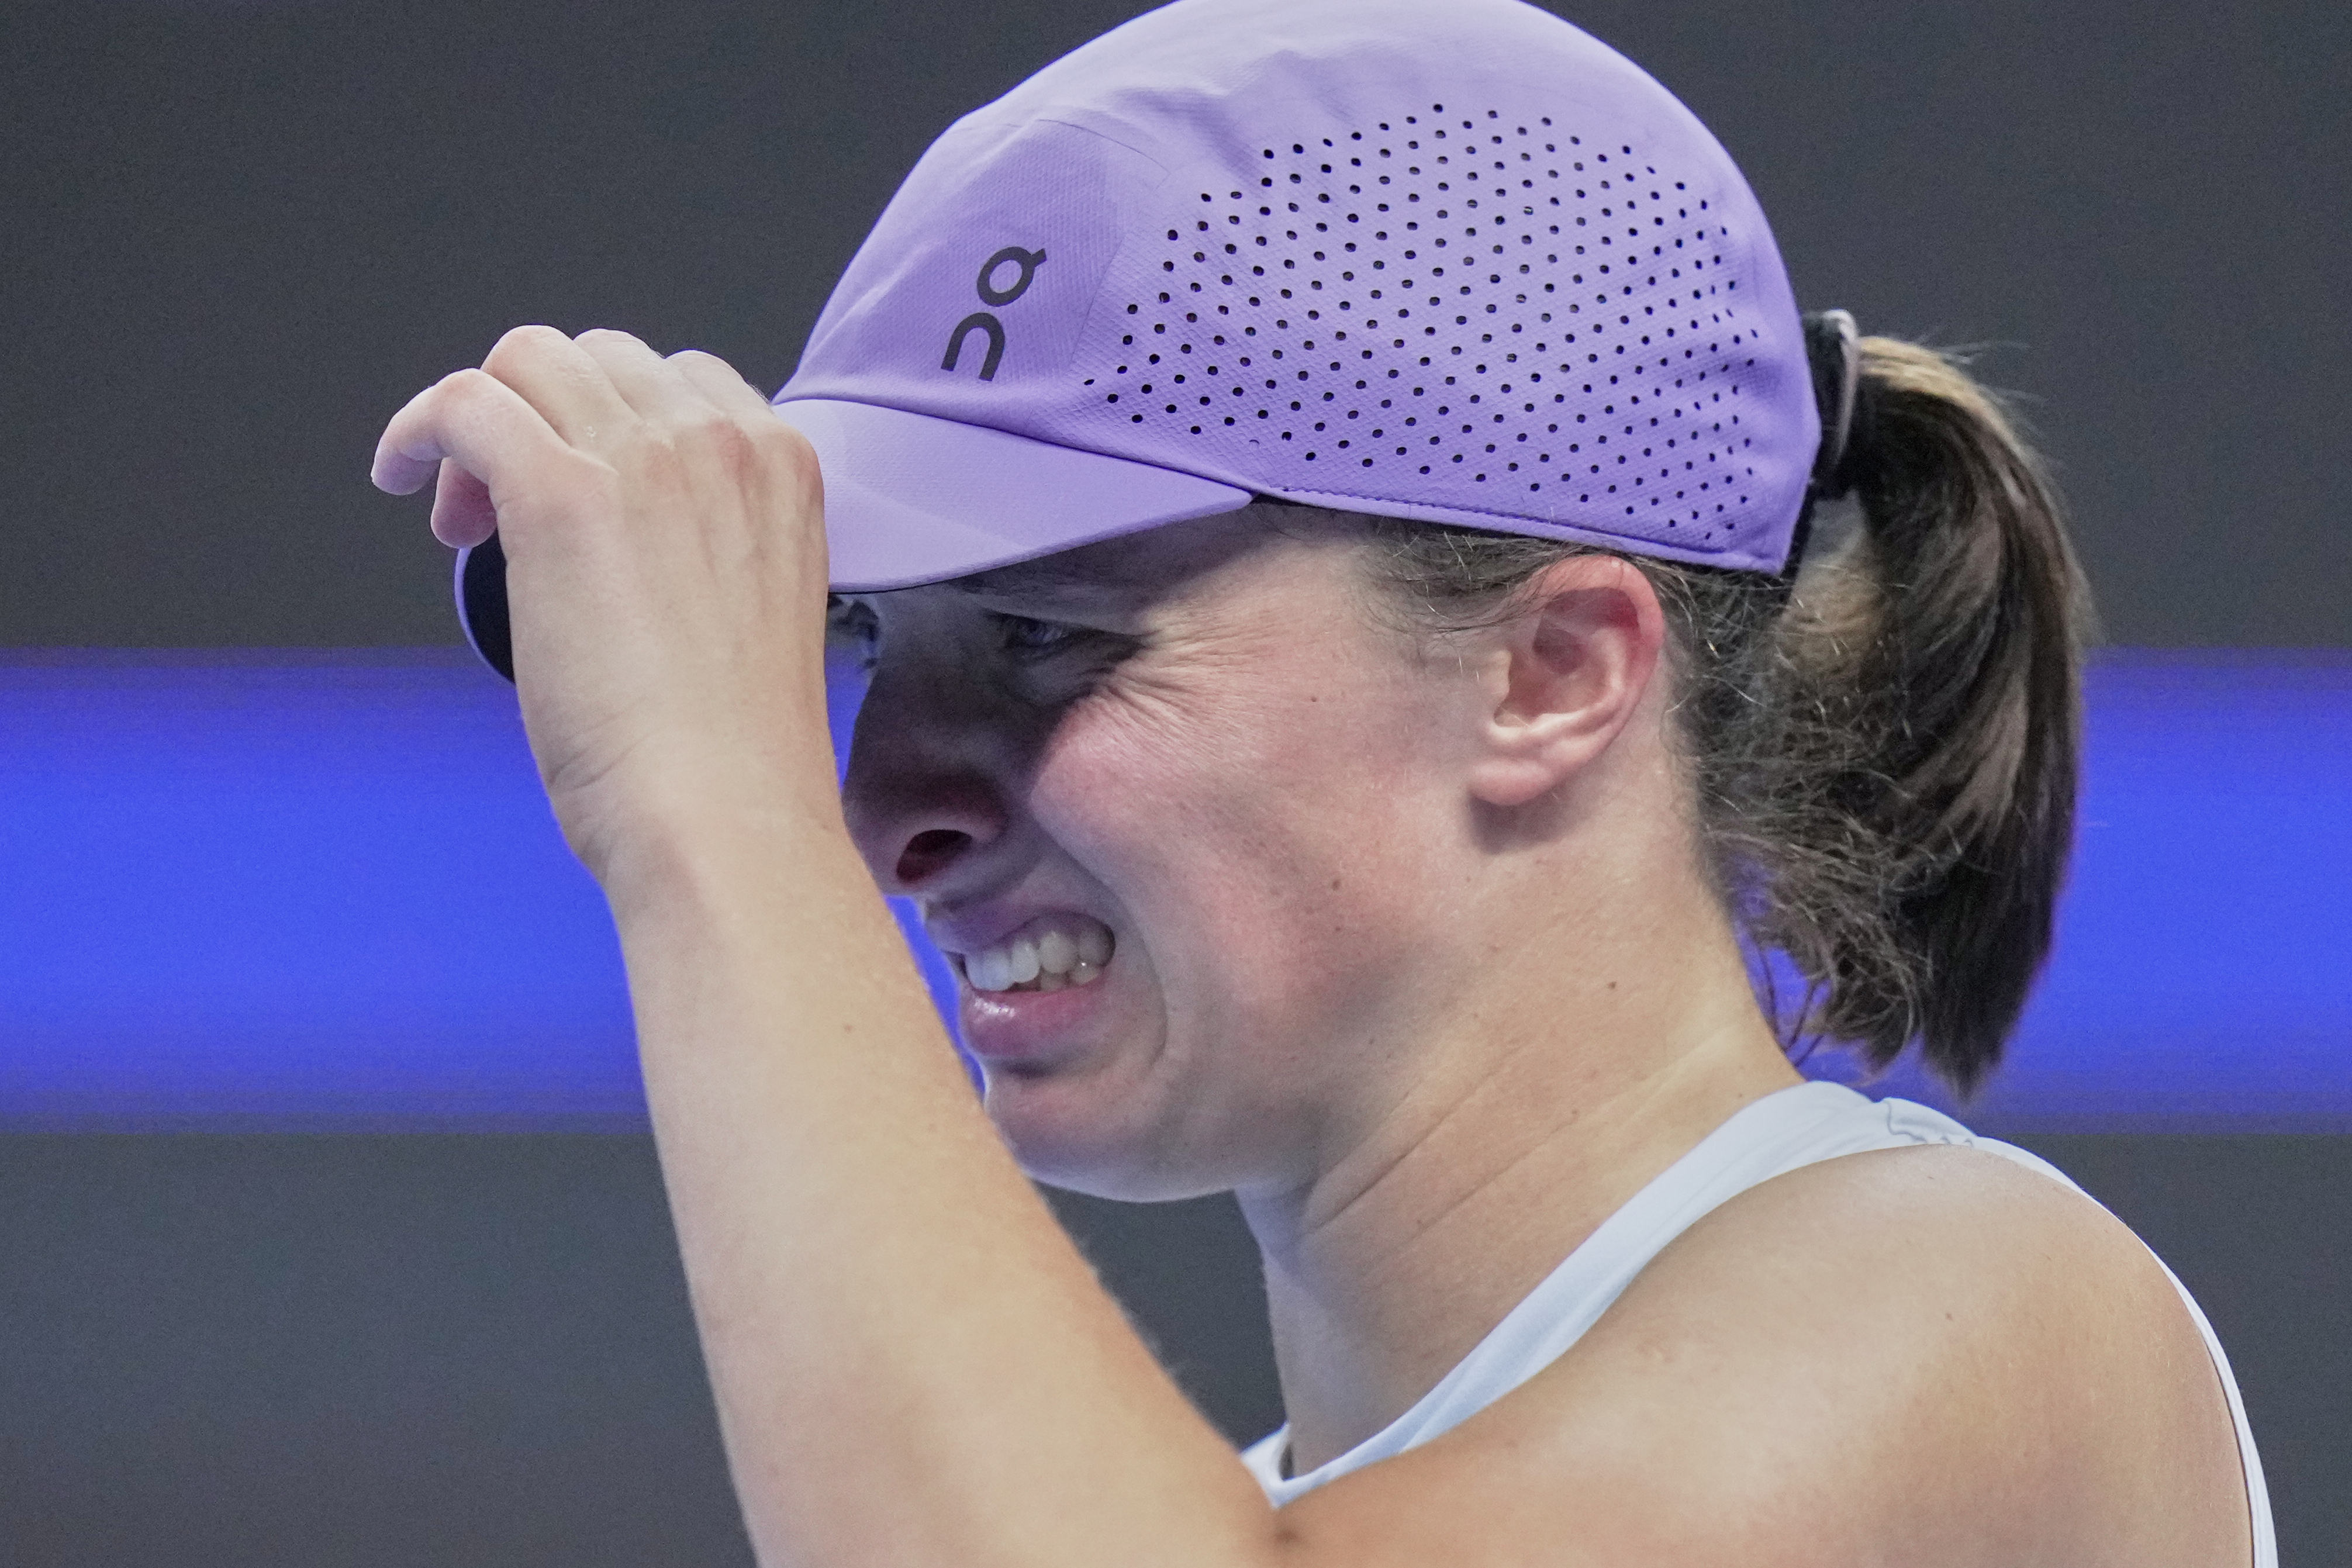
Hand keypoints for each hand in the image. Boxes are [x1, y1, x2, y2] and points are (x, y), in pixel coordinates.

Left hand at [371, 327, 834, 884]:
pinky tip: (400, 475)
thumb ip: (711, 549)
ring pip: (527, 361)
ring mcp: (642, 457)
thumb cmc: (739, 757)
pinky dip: (420, 428)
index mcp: (782, 467)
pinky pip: (466, 404)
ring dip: (481, 420)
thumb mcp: (754, 612)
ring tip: (462, 515)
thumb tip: (631, 551)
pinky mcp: (560, 492)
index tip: (582, 489)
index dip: (608, 424)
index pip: (679, 380)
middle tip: (504, 514)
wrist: (729, 815)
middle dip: (542, 417)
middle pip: (596, 358)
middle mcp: (718, 440)